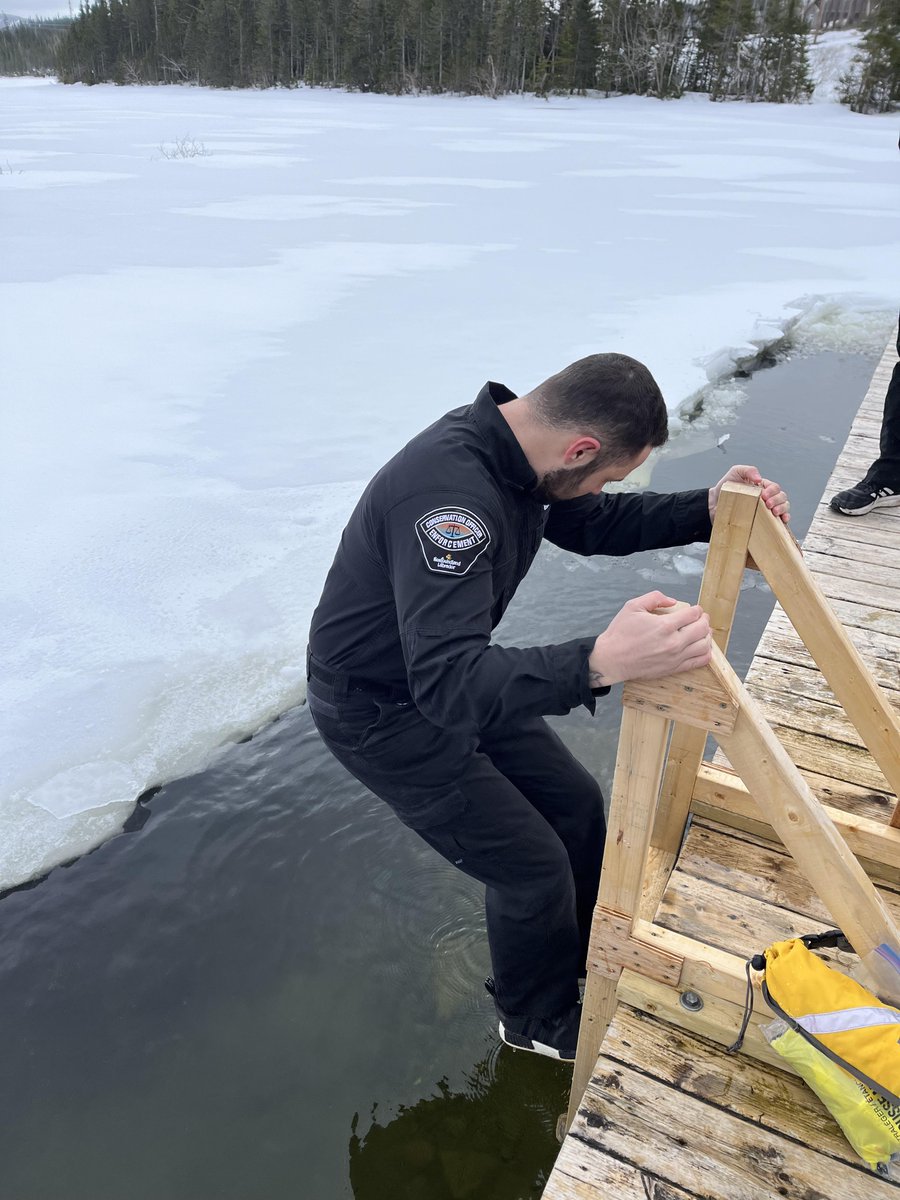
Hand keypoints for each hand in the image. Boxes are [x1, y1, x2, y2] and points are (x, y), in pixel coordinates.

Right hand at [588, 592, 711, 686]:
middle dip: (704, 620)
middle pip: (702, 628)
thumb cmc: (620, 633)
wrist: (611, 659)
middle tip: (702, 618)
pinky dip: (706, 653)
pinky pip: (699, 662)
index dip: (697, 609)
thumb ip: (654, 598)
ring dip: (707, 636)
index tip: (695, 609)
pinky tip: (702, 648)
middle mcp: (673, 642)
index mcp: (664, 625)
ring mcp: (675, 657)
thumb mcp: (633, 606)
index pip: (692, 614)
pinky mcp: (674, 668)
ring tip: (703, 632)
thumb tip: (672, 601)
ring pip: (704, 645)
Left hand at [709, 465, 789, 523]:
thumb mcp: (735, 473)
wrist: (715, 504)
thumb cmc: (725, 488)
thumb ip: (747, 470)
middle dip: (778, 500)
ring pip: (784, 507)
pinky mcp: (763, 521)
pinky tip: (783, 520)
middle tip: (768, 505)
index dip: (773, 491)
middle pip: (782, 497)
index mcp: (763, 487)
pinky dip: (784, 519)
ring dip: (783, 509)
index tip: (764, 496)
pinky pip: (778, 521)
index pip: (775, 487)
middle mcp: (767, 498)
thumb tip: (759, 478)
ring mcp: (766, 510)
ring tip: (775, 513)